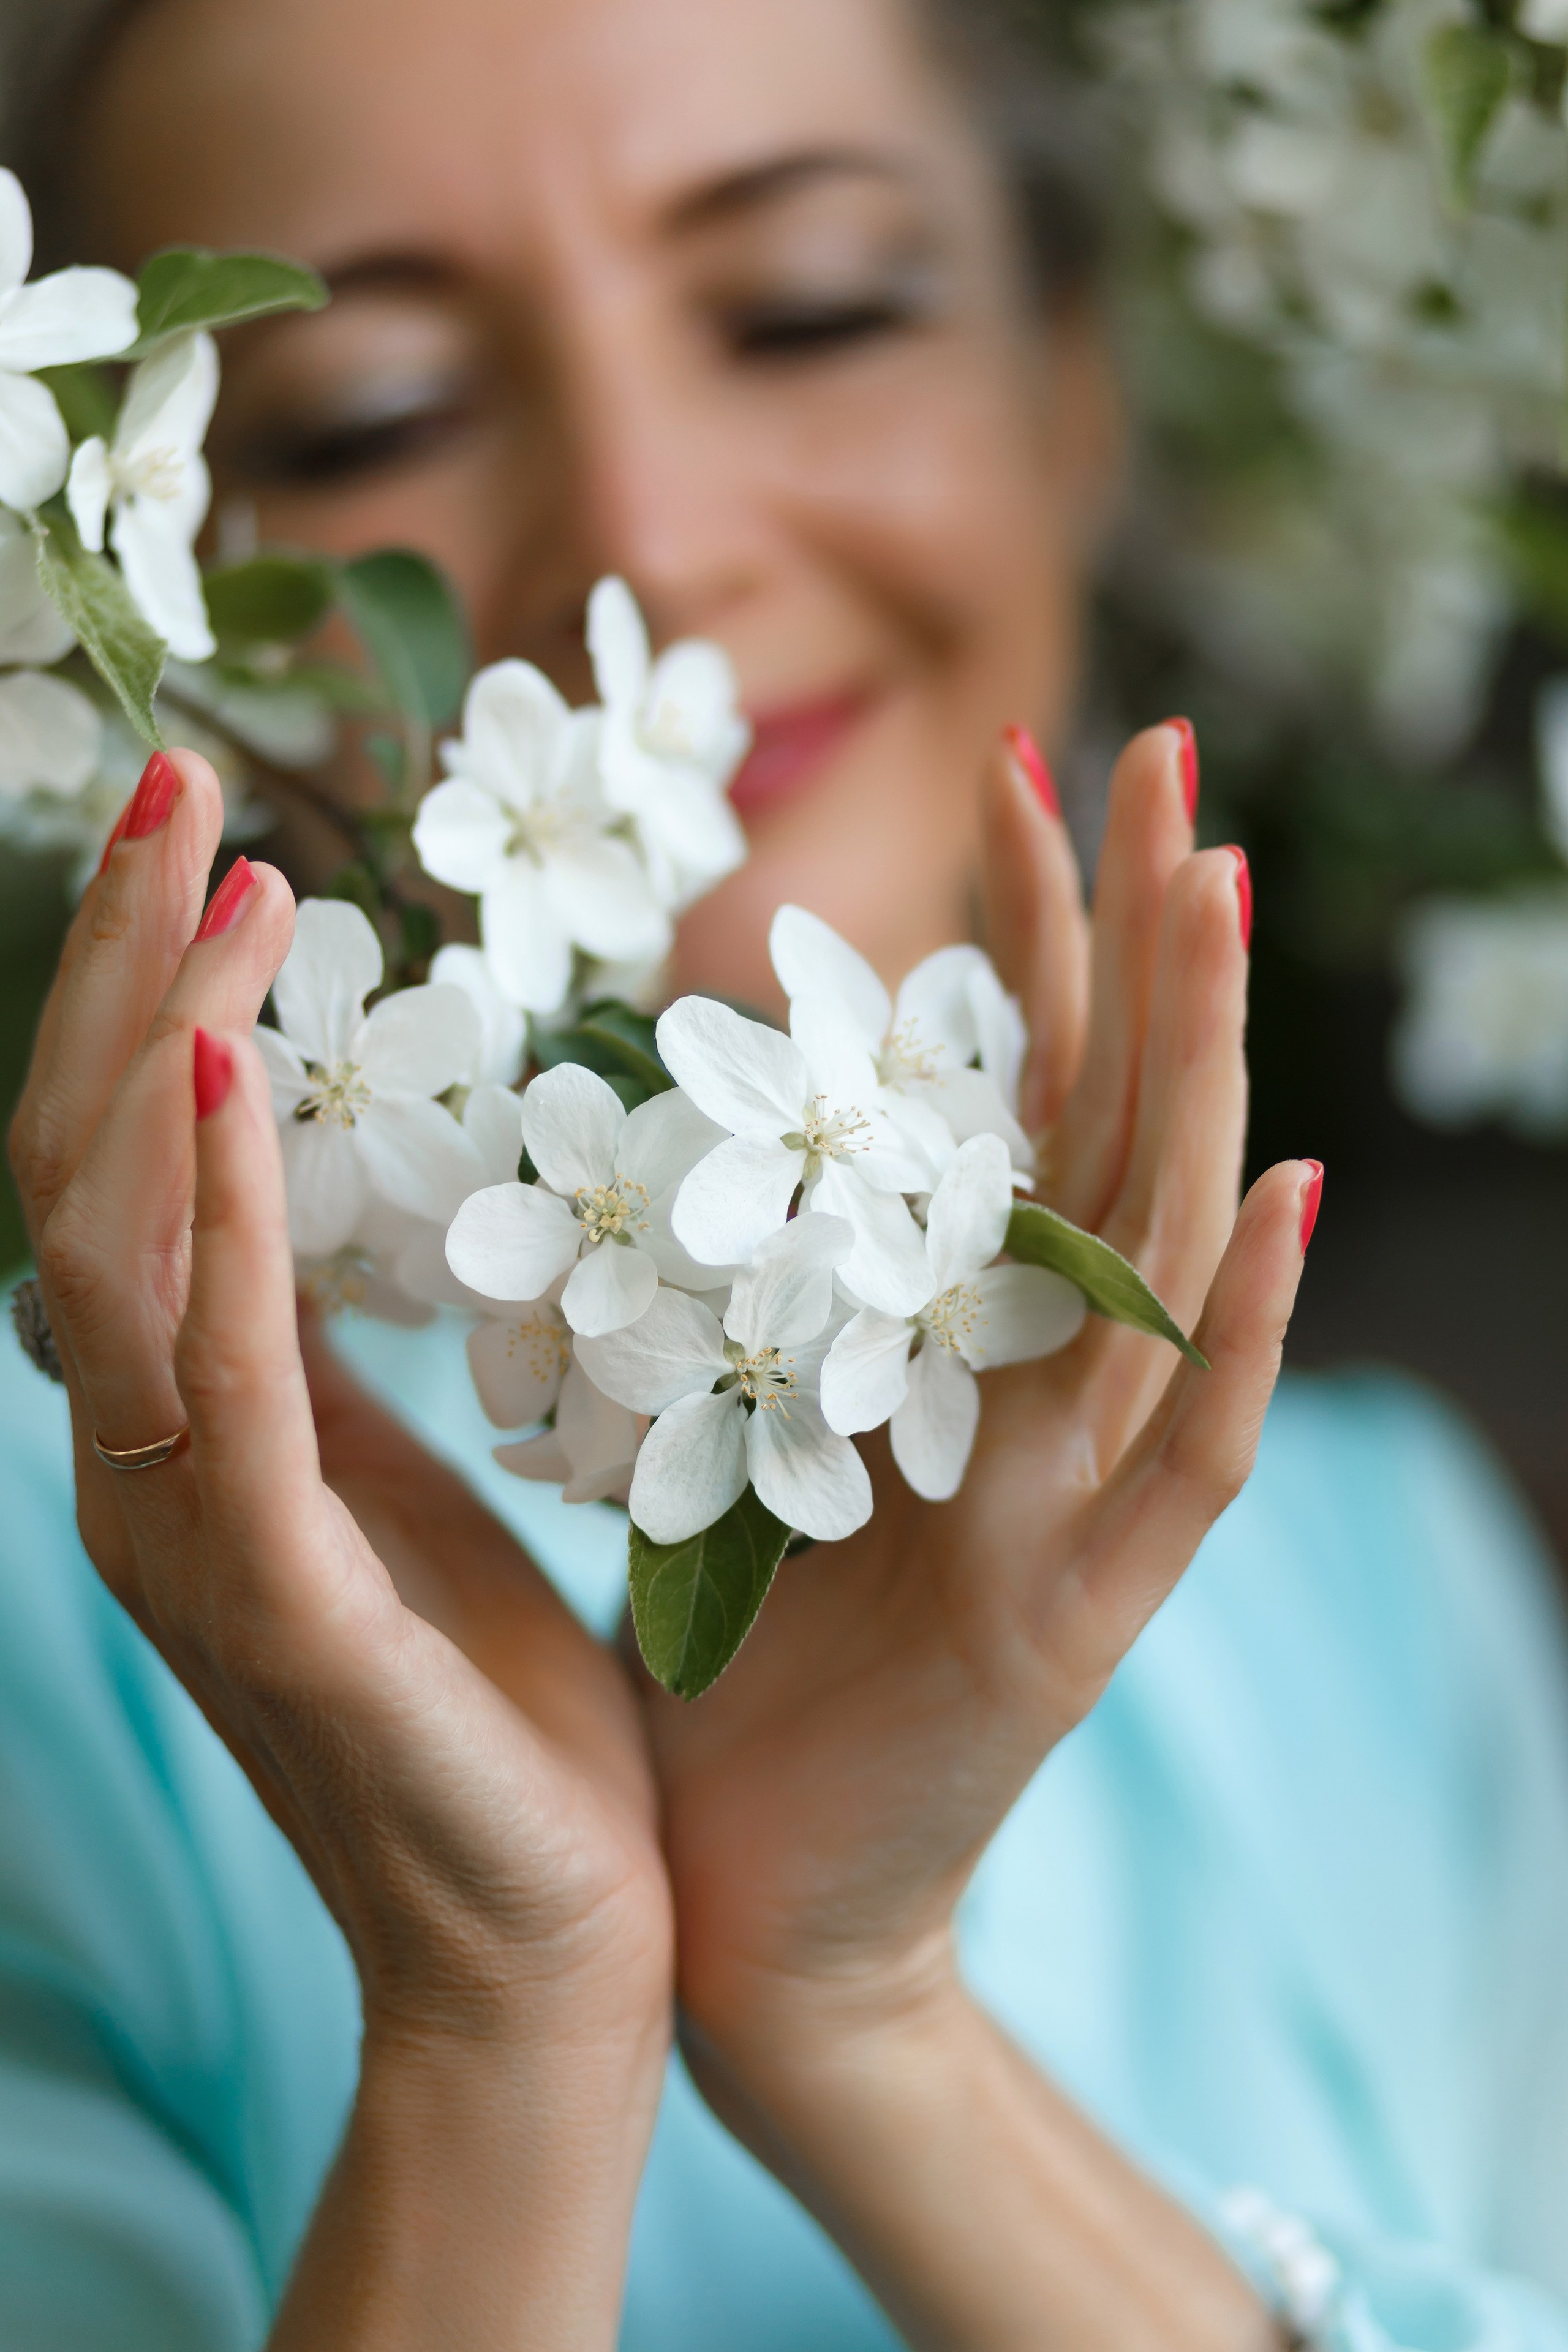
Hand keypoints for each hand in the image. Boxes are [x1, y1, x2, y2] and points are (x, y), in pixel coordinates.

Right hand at [10, 751, 670, 2347]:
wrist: (549, 1954)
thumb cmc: (493, 1713)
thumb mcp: (395, 1491)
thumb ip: (312, 1361)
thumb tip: (290, 1199)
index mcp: (184, 1436)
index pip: (126, 1175)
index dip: (150, 1000)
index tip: (226, 840)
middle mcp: (146, 1471)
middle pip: (88, 1174)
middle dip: (132, 971)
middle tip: (189, 780)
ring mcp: (191, 1542)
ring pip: (120, 1252)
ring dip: (165, 1050)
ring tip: (228, 878)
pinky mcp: (280, 1611)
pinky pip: (223, 1390)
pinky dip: (222, 1226)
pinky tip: (244, 1083)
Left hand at [639, 725, 1306, 2348]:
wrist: (745, 1898)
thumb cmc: (729, 1661)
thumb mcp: (741, 1422)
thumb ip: (765, 1283)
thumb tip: (703, 1120)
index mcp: (962, 1337)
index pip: (1014, 1092)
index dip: (1028, 930)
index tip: (1017, 758)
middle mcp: (1048, 1389)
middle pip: (1114, 1121)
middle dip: (1133, 931)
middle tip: (1153, 743)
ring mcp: (1081, 1496)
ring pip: (1158, 1242)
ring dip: (1193, 1061)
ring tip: (1209, 883)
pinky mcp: (1080, 1620)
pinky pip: (1183, 1455)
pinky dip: (1230, 1325)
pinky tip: (1273, 1189)